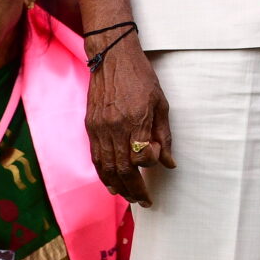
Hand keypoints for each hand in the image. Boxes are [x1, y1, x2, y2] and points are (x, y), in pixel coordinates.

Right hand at [86, 31, 171, 203]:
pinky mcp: (90, 127)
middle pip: (123, 169)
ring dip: (118, 186)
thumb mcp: (160, 103)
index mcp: (136, 120)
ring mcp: (99, 129)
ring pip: (106, 168)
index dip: (151, 163)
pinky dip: (103, 174)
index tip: (158, 158)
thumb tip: (169, 162)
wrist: (111, 58)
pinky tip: (111, 184)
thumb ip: (164, 134)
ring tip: (129, 198)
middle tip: (145, 201)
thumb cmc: (140, 77)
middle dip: (135, 189)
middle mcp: (115, 128)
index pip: (142, 156)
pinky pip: (96, 158)